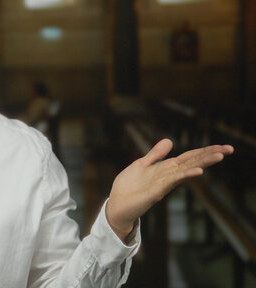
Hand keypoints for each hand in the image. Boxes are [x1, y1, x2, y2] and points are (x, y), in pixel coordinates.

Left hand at [106, 139, 233, 241]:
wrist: (117, 205)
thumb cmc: (129, 187)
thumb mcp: (142, 164)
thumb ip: (156, 154)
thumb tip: (169, 140)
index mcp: (166, 168)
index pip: (189, 157)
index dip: (204, 151)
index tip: (223, 146)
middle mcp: (169, 176)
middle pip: (193, 162)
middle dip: (210, 155)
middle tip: (230, 148)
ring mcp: (165, 184)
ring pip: (187, 170)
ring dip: (203, 163)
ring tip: (220, 155)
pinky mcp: (157, 192)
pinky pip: (173, 181)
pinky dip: (185, 175)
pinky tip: (198, 171)